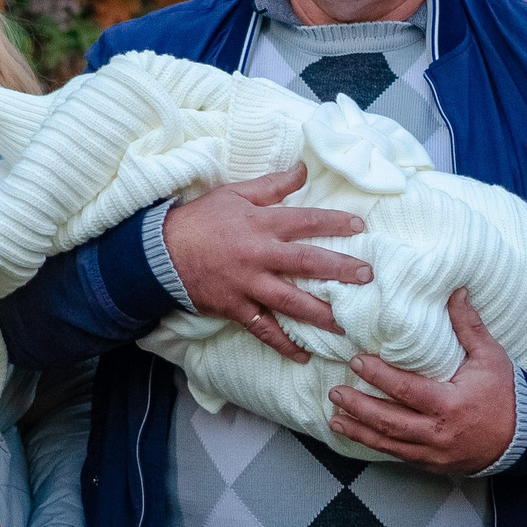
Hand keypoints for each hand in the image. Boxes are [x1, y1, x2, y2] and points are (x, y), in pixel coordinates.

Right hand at [161, 165, 371, 361]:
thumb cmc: (200, 220)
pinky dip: (283, 344)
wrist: (159, 253)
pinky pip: (264, 329)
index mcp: (261, 224)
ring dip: (321, 314)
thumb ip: (271, 185)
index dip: (335, 222)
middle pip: (307, 263)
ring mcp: (248, 285)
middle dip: (340, 269)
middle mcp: (259, 255)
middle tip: (367, 277)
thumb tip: (303, 170)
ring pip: (291, 302)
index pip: (306, 221)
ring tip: (347, 324)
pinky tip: (303, 356)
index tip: (361, 226)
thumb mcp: (234, 193)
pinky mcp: (236, 307)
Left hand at [327, 290, 518, 475]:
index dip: (378, 376)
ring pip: (389, 443)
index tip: (357, 362)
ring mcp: (434, 453)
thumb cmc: (507, 394)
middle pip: (389, 420)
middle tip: (334, 392)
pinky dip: (376, 447)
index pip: (405, 390)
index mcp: (450, 404)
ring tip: (335, 418)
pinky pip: (398, 456)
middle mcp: (438, 432)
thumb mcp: (491, 357)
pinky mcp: (433, 465)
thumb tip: (455, 291)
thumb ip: (468, 326)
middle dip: (358, 406)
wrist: (525, 437)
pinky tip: (357, 437)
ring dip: (359, 431)